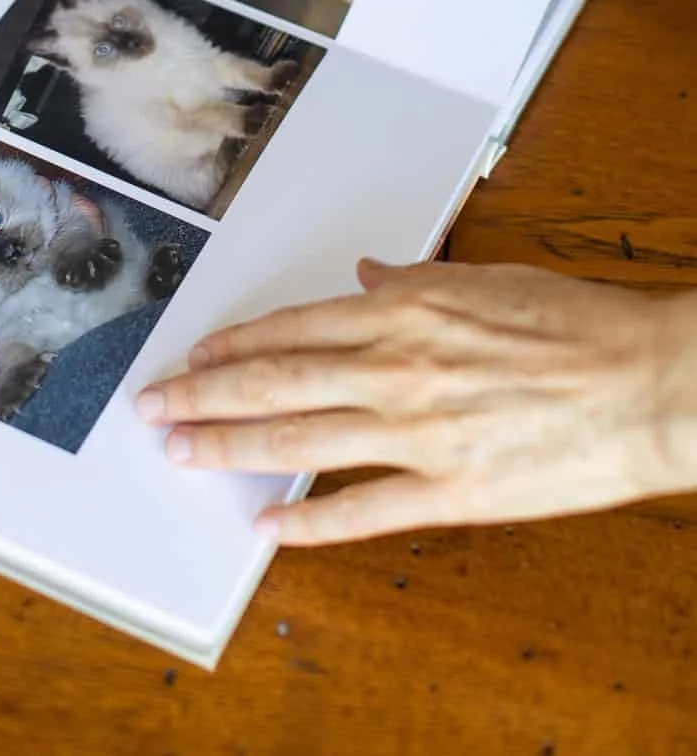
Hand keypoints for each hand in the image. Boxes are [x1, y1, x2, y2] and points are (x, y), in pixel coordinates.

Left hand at [136, 259, 696, 545]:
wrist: (649, 381)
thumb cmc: (575, 325)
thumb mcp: (486, 279)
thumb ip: (417, 282)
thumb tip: (371, 277)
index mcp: (404, 312)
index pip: (293, 327)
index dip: (234, 344)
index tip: (194, 356)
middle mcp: (396, 367)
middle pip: (274, 381)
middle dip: (203, 395)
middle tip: (153, 407)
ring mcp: (418, 432)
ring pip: (299, 438)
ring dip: (230, 446)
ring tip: (182, 452)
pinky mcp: (451, 490)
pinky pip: (362, 509)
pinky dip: (308, 520)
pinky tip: (267, 524)